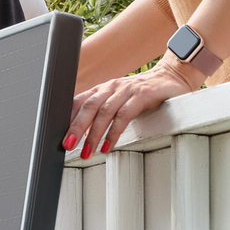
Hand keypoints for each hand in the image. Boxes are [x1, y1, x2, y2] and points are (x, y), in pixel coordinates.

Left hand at [64, 57, 201, 158]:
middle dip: (75, 127)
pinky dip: (114, 132)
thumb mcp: (119, 101)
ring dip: (93, 134)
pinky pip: (124, 115)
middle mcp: (111, 87)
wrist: (171, 78)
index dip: (67, 118)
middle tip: (67, 145)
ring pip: (104, 112)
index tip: (58, 135)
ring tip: (87, 151)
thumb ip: (102, 111)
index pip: (79, 101)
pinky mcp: (142, 95)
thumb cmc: (143, 93)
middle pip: (88, 107)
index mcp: (103, 88)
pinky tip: (108, 145)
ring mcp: (126, 90)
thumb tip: (81, 132)